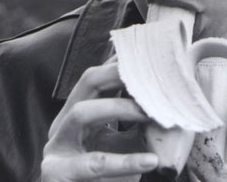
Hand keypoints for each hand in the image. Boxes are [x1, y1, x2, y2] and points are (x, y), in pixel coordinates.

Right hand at [41, 61, 158, 180]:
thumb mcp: (124, 146)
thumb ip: (138, 123)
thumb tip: (170, 96)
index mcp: (77, 115)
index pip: (99, 77)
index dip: (123, 64)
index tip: (150, 57)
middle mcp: (63, 126)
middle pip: (86, 83)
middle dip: (118, 75)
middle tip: (150, 77)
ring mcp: (56, 149)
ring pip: (82, 113)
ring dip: (119, 108)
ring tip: (150, 114)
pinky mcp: (58, 175)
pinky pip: (94, 164)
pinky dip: (125, 162)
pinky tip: (151, 161)